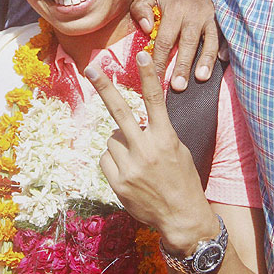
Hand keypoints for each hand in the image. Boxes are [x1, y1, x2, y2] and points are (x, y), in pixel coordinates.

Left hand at [86, 51, 215, 255]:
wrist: (181, 218)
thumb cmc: (181, 179)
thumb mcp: (177, 150)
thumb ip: (155, 133)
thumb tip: (129, 122)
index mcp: (165, 139)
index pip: (155, 101)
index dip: (148, 77)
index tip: (141, 56)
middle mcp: (146, 149)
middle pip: (120, 111)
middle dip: (105, 88)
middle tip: (92, 68)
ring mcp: (129, 166)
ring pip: (111, 139)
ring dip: (120, 144)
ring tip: (137, 162)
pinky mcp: (117, 181)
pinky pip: (105, 158)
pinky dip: (113, 161)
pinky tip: (128, 173)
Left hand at [130, 0, 218, 90]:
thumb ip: (141, 8)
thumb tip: (146, 28)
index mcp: (175, 10)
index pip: (165, 40)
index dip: (159, 59)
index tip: (155, 76)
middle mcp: (194, 15)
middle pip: (188, 44)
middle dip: (183, 66)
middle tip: (178, 86)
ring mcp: (211, 18)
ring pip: (209, 42)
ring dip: (205, 61)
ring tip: (201, 78)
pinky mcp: (223, 21)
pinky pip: (225, 37)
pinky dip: (225, 49)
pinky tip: (222, 63)